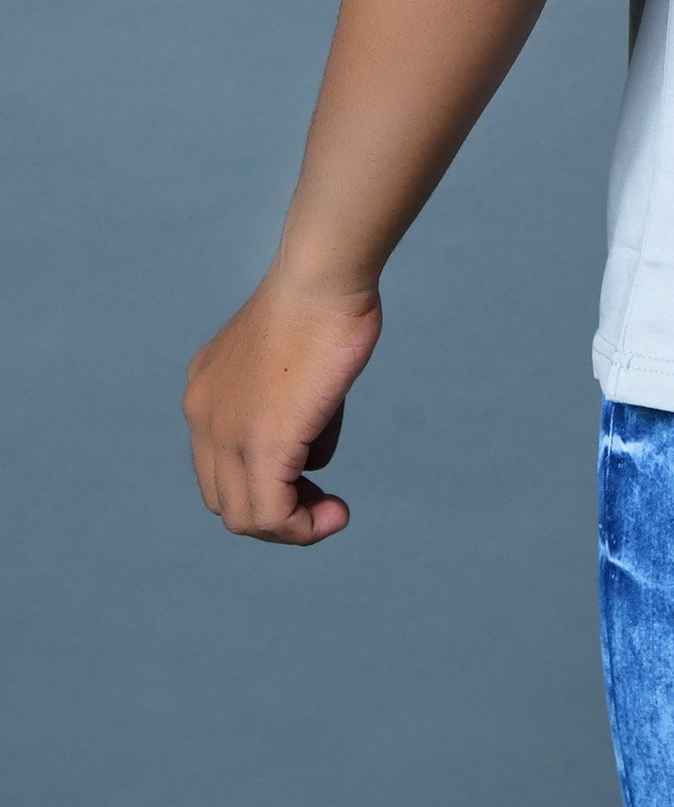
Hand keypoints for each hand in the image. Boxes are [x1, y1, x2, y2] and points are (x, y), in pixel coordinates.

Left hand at [183, 266, 382, 544]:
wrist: (322, 277)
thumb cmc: (324, 302)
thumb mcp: (299, 361)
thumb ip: (296, 410)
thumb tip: (311, 457)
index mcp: (207, 388)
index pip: (221, 460)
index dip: (264, 478)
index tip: (313, 472)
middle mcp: (202, 414)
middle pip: (224, 497)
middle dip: (275, 509)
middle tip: (322, 501)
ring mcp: (226, 434)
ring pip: (243, 517)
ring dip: (292, 527)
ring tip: (333, 514)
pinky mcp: (261, 447)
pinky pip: (272, 516)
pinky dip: (303, 528)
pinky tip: (337, 514)